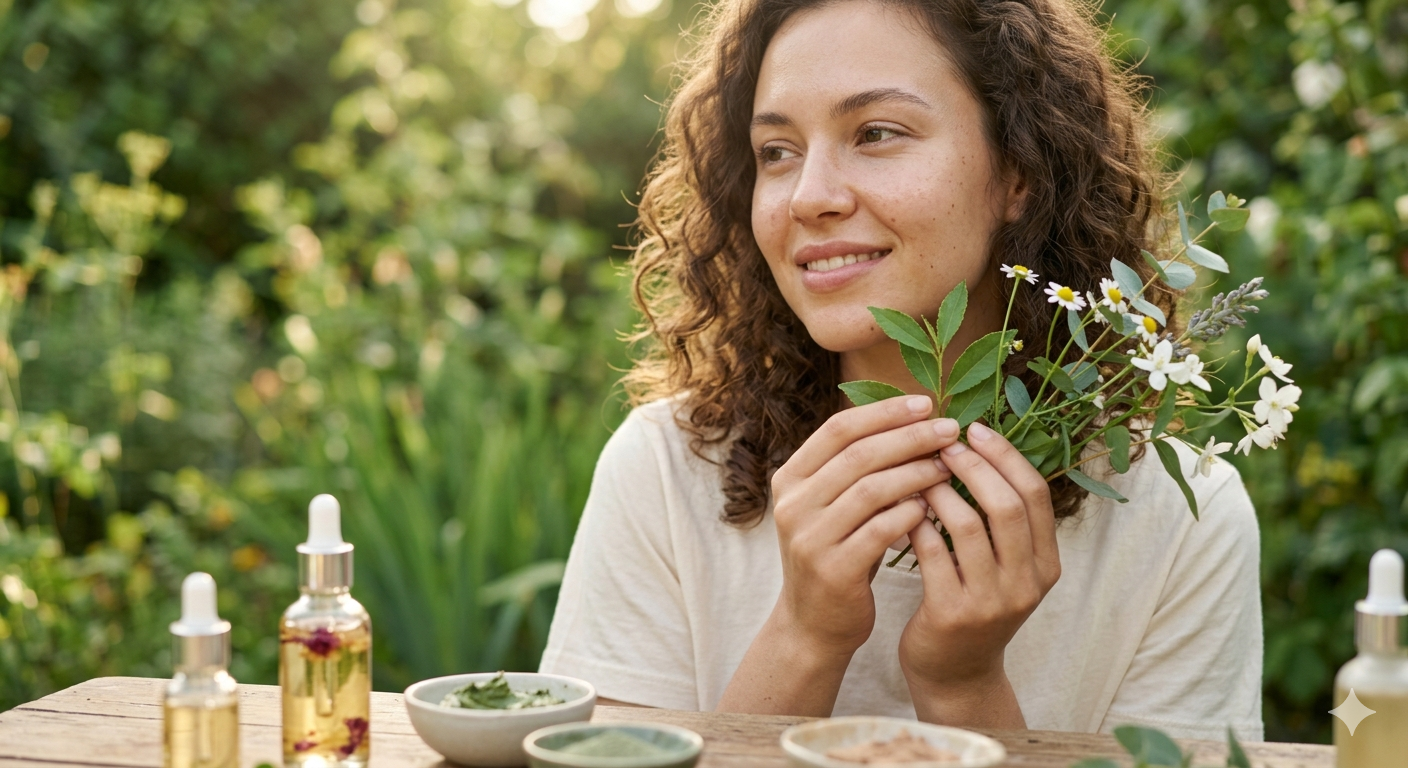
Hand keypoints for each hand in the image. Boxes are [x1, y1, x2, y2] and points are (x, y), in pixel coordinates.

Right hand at [769, 395, 958, 657]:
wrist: (814, 625)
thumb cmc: (837, 555)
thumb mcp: (833, 507)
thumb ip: (856, 469)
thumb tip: (913, 418)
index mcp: (791, 479)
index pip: (838, 429)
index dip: (884, 412)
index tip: (926, 403)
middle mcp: (793, 504)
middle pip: (857, 454)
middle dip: (909, 437)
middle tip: (949, 430)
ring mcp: (808, 537)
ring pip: (871, 489)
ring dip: (916, 473)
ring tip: (950, 466)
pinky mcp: (832, 569)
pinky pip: (880, 530)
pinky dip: (910, 514)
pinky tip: (934, 507)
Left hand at [898, 421, 1060, 725]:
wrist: (954, 672)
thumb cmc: (972, 603)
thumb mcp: (1002, 566)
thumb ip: (1000, 519)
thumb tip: (975, 443)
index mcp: (1046, 564)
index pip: (1035, 495)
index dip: (1006, 457)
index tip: (975, 429)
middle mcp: (1027, 583)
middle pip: (1006, 505)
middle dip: (973, 466)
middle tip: (943, 442)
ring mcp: (992, 601)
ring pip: (968, 526)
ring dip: (939, 490)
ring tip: (918, 470)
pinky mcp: (953, 614)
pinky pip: (933, 554)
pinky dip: (916, 523)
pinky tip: (901, 507)